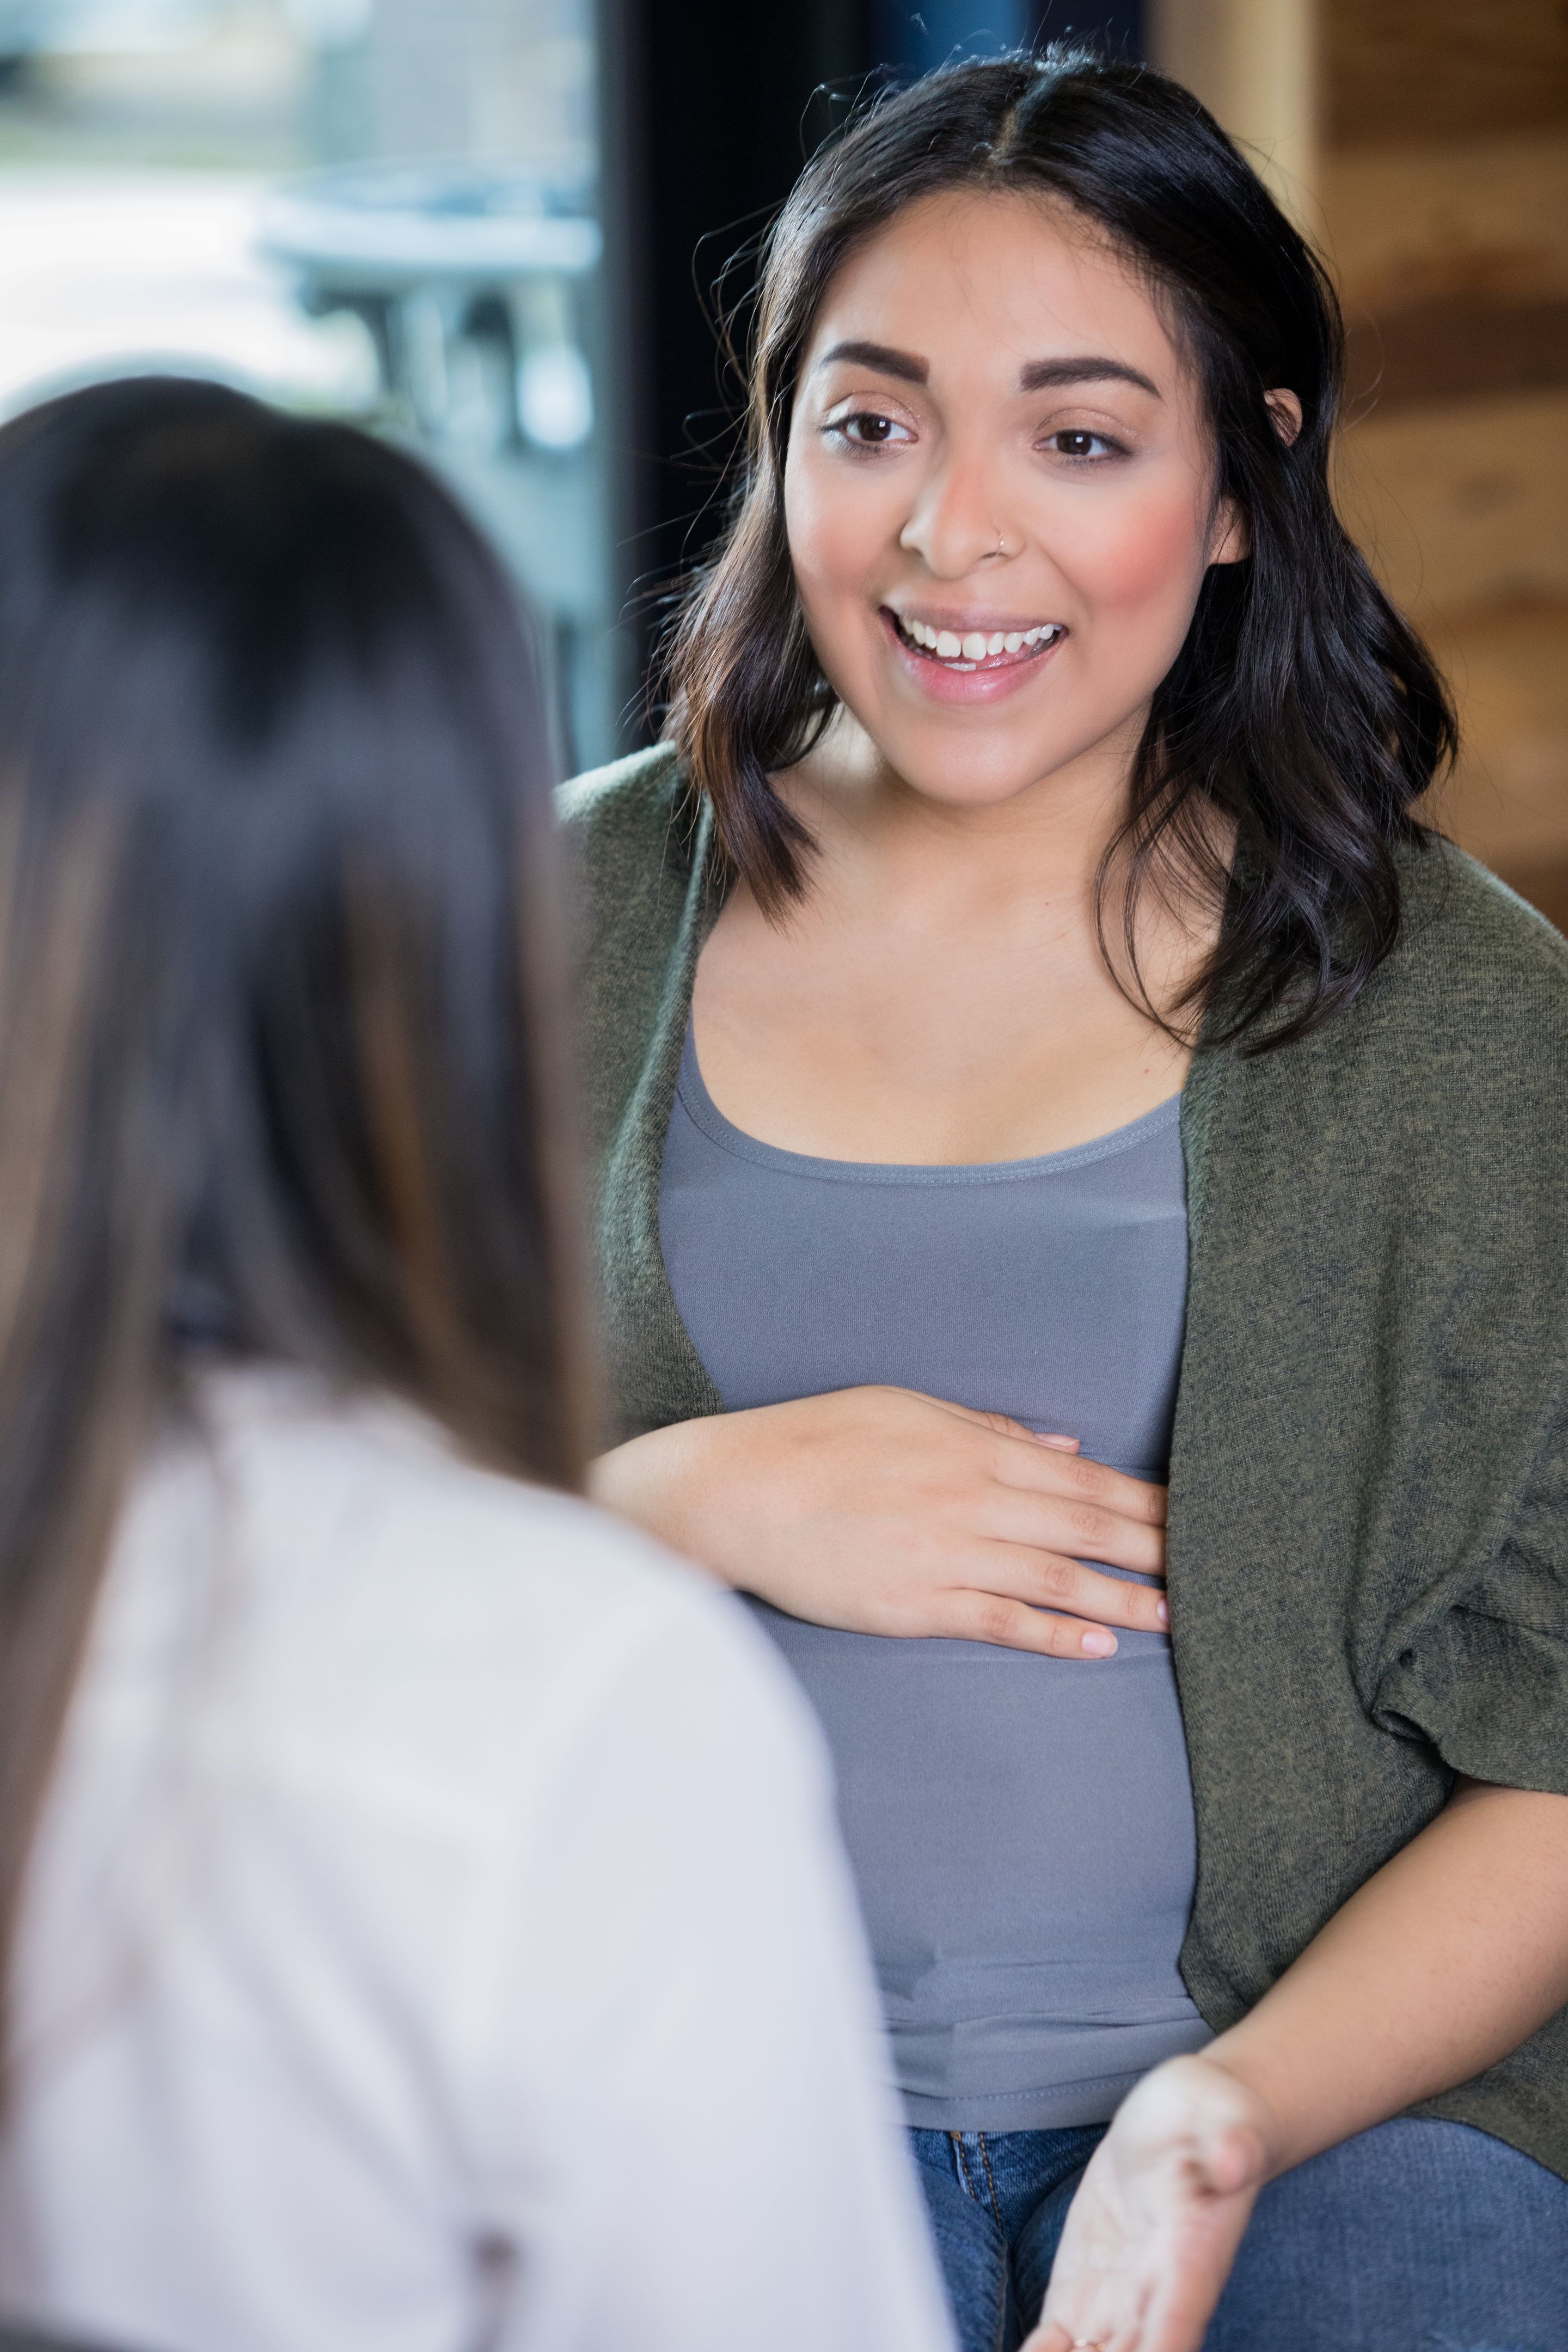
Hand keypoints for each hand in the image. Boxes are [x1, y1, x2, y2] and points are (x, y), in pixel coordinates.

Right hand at [589, 1384, 1165, 1655]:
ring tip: (1178, 1617)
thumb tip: (1062, 1444)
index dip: (1144, 1500)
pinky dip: (1052, 1633)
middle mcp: (971, 1499)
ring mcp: (945, 1554)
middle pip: (1084, 1525)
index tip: (1197, 1513)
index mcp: (972, 1448)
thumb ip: (987, 1428)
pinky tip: (1096, 1647)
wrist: (736, 1491)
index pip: (1081, 1477)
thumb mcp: (905, 1409)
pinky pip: (998, 1619)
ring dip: (1121, 1598)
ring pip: (1055, 1575)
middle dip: (1156, 1547)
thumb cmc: (815, 1441)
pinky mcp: (915, 1604)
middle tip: (1219, 1569)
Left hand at [1024, 2056, 1274, 2351]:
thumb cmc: (1217, 2114)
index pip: (1178, 2313)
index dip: (1162, 2344)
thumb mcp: (1226, 2114)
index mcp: (1195, 2251)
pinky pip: (1066, 2334)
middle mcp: (1159, 2287)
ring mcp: (1123, 2292)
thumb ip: (1233, 2143)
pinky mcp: (1088, 2282)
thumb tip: (1237, 2158)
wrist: (1186, 2118)